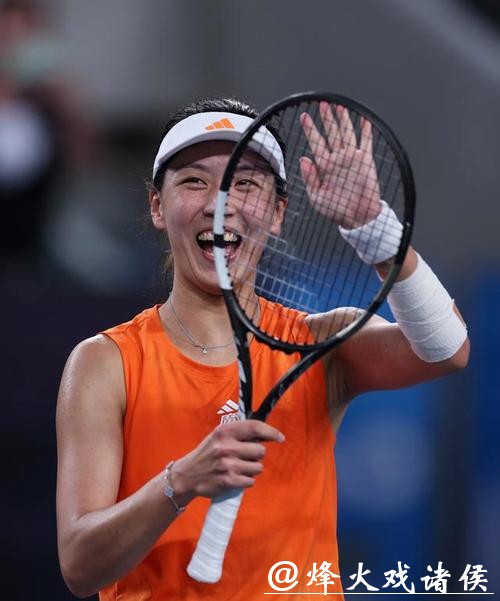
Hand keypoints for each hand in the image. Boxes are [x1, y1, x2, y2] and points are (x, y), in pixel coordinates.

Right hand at [169, 420, 284, 502]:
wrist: (188, 475)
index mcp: (224, 431)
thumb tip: (267, 434)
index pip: (254, 427)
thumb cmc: (208, 453)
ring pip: (258, 467)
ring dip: (252, 469)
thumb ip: (240, 433)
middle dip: (256, 455)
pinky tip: (235, 477)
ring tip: (238, 467)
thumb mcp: (219, 436)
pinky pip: (251, 481)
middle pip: (260, 451)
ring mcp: (227, 465)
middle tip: (245, 456)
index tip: (280, 437)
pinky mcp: (228, 481)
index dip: (271, 432)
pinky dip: (246, 480)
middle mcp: (226, 447)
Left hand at [299, 101, 381, 228]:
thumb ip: (309, 178)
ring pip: (346, 133)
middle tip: (322, 103)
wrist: (357, 217)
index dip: (310, 129)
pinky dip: (365, 130)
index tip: (304, 116)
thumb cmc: (335, 210)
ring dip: (343, 120)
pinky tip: (363, 118)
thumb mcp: (316, 197)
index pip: (316, 143)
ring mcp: (351, 158)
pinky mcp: (366, 161)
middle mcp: (337, 159)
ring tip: (338, 106)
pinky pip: (366, 142)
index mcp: (324, 166)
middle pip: (331, 133)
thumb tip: (304, 158)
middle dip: (326, 118)